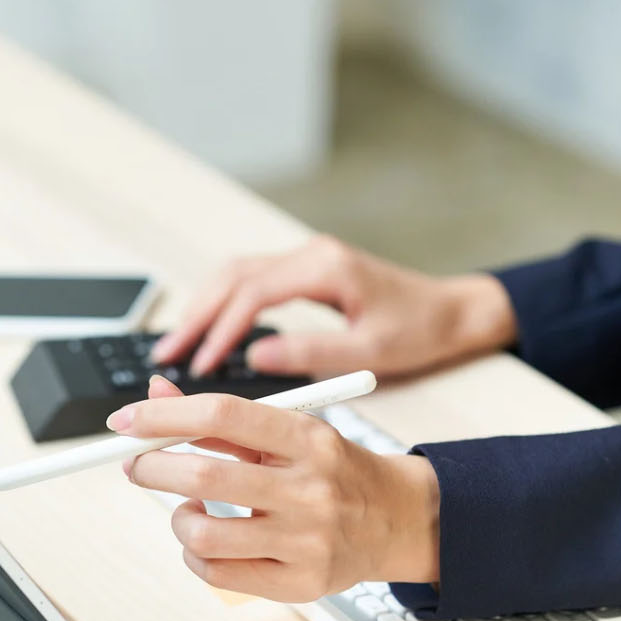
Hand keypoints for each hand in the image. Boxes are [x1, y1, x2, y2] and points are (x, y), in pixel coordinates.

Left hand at [114, 375, 440, 600]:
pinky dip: (195, 555)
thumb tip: (154, 393)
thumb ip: (222, 417)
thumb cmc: (331, 470)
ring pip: (204, 534)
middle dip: (153, 468)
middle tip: (137, 464)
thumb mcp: (288, 431)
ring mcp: (307, 540)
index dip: (162, 416)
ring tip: (186, 508)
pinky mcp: (301, 582)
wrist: (394, 519)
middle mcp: (311, 488)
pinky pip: (218, 574)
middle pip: (205, 475)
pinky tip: (207, 540)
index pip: (222, 416)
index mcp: (308, 438)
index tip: (125, 422)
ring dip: (178, 518)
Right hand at [150, 234, 516, 378]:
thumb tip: (257, 356)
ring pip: (236, 275)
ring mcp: (306, 260)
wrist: (453, 311)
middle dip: (196, 316)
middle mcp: (310, 255)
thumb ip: (313, 353)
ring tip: (177, 347)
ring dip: (203, 308)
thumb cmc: (421, 330)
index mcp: (325, 268)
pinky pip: (251, 282)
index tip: (199, 365)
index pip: (253, 294)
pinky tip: (209, 332)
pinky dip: (223, 305)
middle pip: (233, 277)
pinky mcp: (307, 271)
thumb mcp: (371, 351)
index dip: (220, 331)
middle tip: (166, 356)